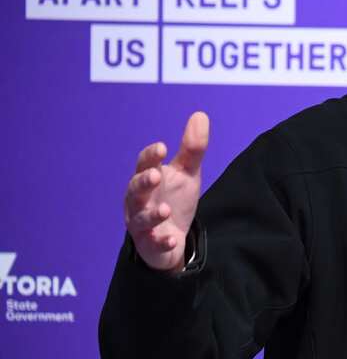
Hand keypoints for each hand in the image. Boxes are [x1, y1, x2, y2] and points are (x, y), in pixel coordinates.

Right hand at [123, 112, 208, 271]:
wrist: (171, 237)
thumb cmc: (174, 199)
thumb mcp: (186, 174)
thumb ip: (192, 149)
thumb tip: (201, 115)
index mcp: (147, 178)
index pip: (144, 164)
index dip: (151, 155)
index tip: (162, 147)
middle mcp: (138, 200)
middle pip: (134, 189)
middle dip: (143, 182)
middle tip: (156, 175)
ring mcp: (141, 223)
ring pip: (140, 218)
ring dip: (152, 214)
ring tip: (165, 210)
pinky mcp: (149, 244)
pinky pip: (153, 243)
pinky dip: (162, 242)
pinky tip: (172, 240)